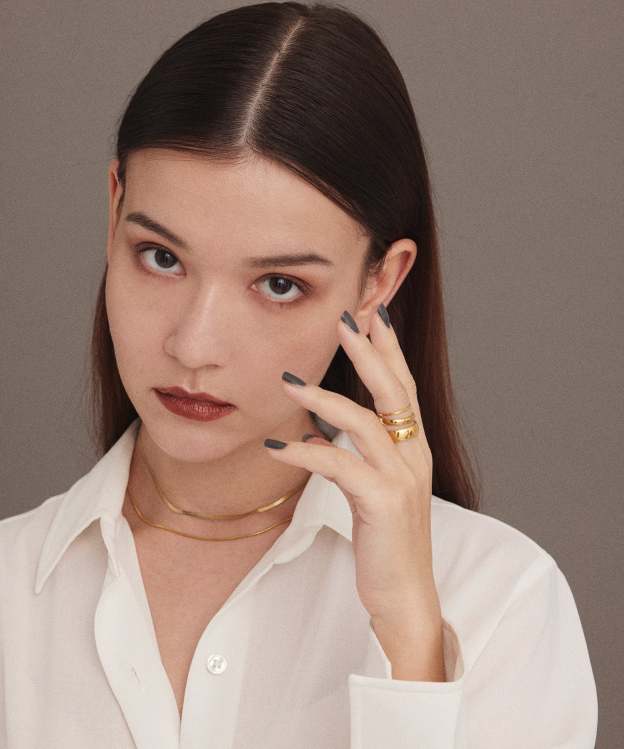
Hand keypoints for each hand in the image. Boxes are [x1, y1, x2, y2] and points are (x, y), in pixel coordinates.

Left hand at [264, 306, 442, 647]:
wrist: (406, 597)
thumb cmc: (386, 543)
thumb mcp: (373, 492)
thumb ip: (354, 457)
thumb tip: (319, 432)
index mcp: (414, 450)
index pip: (403, 388)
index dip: (389, 350)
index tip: (373, 316)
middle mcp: (414, 457)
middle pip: (394, 391)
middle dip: (369, 351)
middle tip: (345, 318)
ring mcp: (402, 478)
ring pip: (365, 421)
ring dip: (324, 396)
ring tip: (287, 380)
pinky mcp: (383, 502)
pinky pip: (339, 465)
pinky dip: (305, 451)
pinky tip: (276, 446)